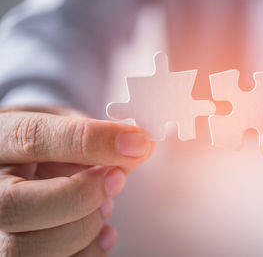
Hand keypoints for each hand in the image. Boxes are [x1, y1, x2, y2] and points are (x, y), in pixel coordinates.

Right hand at [0, 106, 153, 256]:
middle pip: (16, 206)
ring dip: (82, 229)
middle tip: (117, 179)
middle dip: (80, 196)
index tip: (134, 142)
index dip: (89, 141)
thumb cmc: (45, 145)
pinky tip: (103, 233)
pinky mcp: (16, 253)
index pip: (31, 138)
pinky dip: (87, 254)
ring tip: (106, 206)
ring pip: (25, 249)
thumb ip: (96, 137)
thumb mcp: (64, 126)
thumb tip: (138, 147)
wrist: (21, 165)